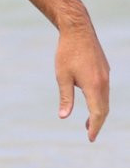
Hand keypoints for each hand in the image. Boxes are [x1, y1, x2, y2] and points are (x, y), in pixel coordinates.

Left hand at [55, 19, 109, 140]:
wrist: (78, 29)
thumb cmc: (67, 52)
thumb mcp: (62, 76)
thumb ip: (65, 97)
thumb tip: (64, 116)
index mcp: (94, 85)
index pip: (98, 112)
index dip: (95, 127)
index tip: (90, 138)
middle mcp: (103, 82)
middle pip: (104, 108)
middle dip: (97, 123)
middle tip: (90, 134)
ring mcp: (106, 75)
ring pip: (105, 99)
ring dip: (98, 112)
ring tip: (88, 122)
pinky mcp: (104, 70)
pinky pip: (105, 90)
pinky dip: (100, 101)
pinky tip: (91, 102)